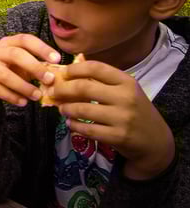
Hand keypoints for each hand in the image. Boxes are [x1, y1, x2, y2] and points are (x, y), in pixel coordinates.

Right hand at [0, 33, 60, 120]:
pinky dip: (11, 96)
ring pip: (5, 75)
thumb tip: (57, 75)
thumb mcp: (20, 66)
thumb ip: (36, 67)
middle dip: (34, 67)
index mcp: (8, 43)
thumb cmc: (6, 70)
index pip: (25, 40)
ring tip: (37, 96)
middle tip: (49, 80)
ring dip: (23, 87)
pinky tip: (22, 102)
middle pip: (15, 55)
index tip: (57, 59)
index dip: (41, 48)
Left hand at [54, 61, 174, 179]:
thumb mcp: (125, 91)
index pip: (95, 68)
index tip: (62, 73)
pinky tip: (71, 124)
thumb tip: (67, 73)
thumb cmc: (135, 110)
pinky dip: (74, 126)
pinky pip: (87, 129)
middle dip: (62, 89)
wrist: (155, 141)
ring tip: (62, 109)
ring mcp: (122, 118)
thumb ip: (102, 82)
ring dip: (66, 109)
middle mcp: (126, 97)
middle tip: (53, 92)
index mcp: (127, 82)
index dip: (74, 68)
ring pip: (82, 110)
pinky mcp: (118, 136)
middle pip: (84, 88)